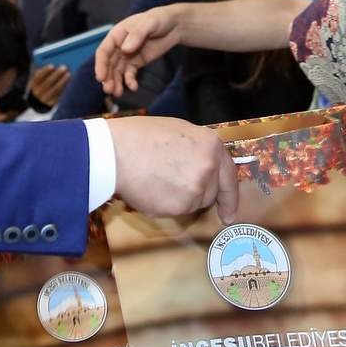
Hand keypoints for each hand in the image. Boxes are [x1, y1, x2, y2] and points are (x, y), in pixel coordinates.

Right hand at [27, 64, 70, 108]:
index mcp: (33, 84)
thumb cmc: (42, 81)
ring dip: (63, 81)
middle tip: (64, 67)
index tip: (52, 65)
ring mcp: (45, 99)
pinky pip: (60, 95)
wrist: (40, 98)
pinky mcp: (53, 103)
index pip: (38, 77)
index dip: (45, 71)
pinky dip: (66, 88)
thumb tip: (55, 62)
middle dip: (57, 74)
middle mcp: (38, 92)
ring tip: (69, 74)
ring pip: (55, 90)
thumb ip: (44, 69)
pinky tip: (71, 82)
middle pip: (48, 83)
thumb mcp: (40, 76)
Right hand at [96, 5, 188, 94]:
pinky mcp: (137, 62)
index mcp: (117, 34)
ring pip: (117, 71)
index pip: (104, 51)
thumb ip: (137, 35)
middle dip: (108, 78)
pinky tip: (133, 87)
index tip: (100, 78)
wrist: (174, 25)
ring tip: (118, 94)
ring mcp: (128, 55)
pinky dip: (130, 81)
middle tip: (109, 90)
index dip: (100, 65)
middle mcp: (119, 46)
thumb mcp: (149, 23)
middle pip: (109, 64)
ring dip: (116, 82)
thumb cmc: (159, 19)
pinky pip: (129, 74)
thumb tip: (125, 49)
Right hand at [108, 117, 238, 221]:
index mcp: (212, 145)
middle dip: (195, 194)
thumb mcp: (178, 132)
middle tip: (171, 183)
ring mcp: (197, 188)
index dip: (229, 197)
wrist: (116, 152)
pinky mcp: (181, 205)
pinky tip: (151, 190)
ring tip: (156, 180)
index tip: (229, 214)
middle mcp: (210, 167)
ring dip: (179, 199)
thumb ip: (197, 151)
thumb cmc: (140, 137)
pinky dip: (165, 206)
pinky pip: (176, 212)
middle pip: (210, 193)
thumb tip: (201, 166)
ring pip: (192, 204)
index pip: (229, 176)